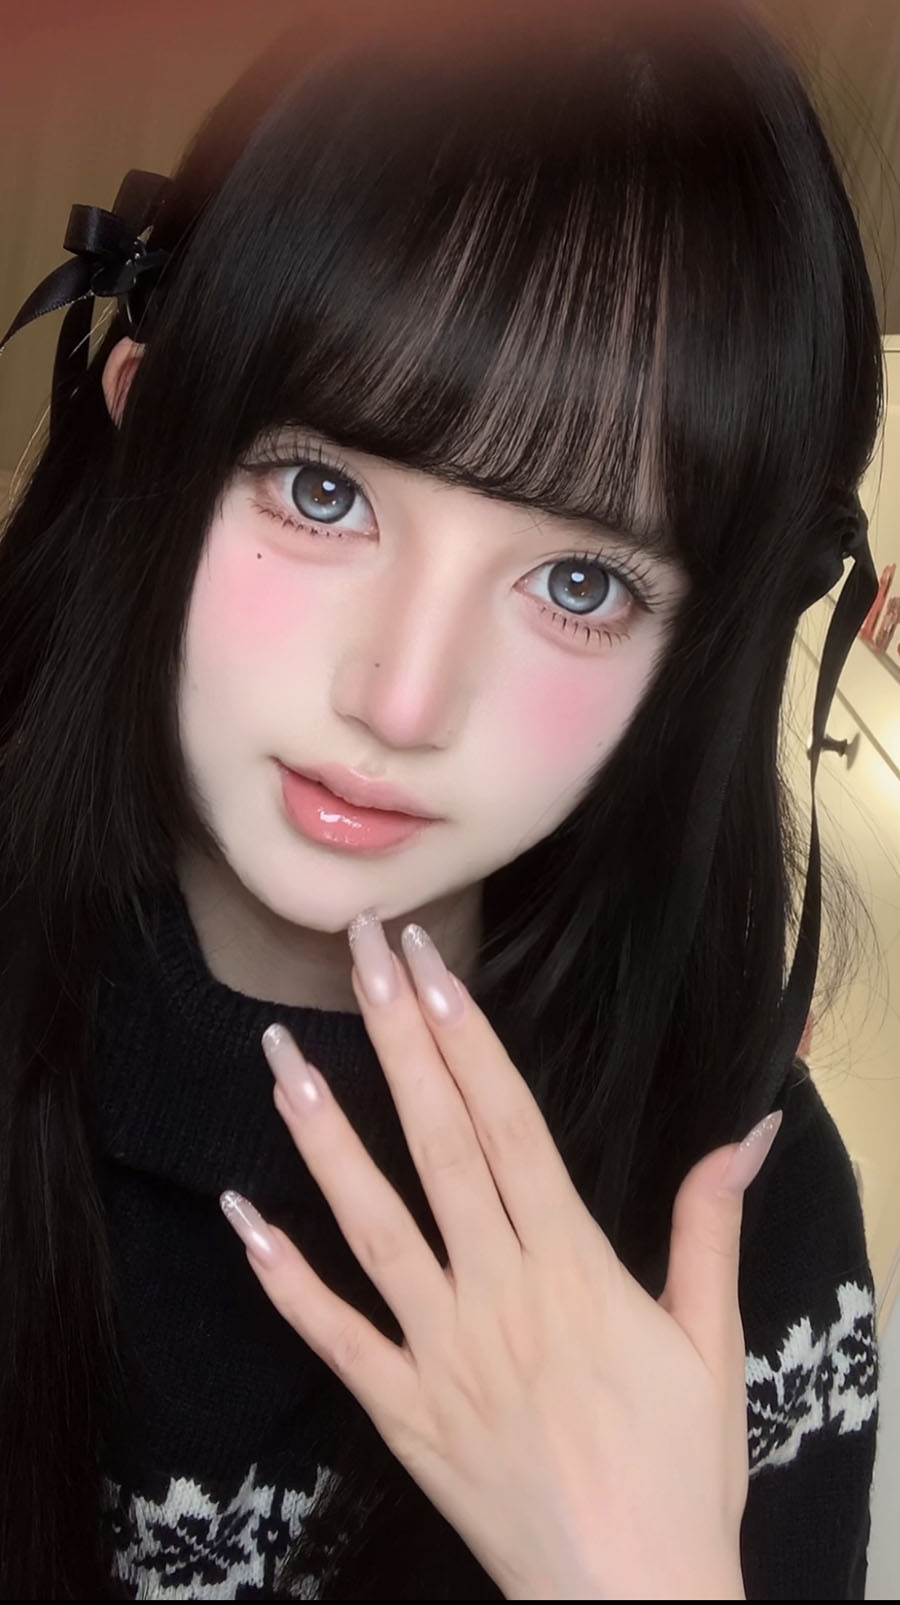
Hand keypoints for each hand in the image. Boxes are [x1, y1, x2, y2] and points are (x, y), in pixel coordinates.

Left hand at [221, 914, 778, 1599]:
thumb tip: (750, 1128)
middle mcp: (497, 1293)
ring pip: (372, 1224)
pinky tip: (244, 1219)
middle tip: (360, 956)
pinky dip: (284, 1280)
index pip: (509, 1125)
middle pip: (438, 1146)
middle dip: (397, 1040)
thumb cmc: (679, 1470)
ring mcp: (440, 1352)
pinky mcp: (401, 1413)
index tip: (431, 965)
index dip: (466, 1037)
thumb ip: (712, 1225)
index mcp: (573, 1266)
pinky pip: (334, 1338)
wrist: (632, 1600)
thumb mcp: (714, 1340)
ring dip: (324, 1137)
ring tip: (283, 1056)